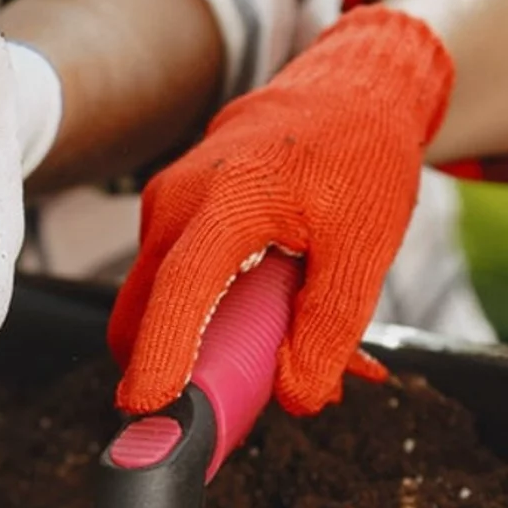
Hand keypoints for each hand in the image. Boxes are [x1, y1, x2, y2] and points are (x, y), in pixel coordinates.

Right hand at [107, 7, 454, 417]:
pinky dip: (205, 313)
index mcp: (227, 201)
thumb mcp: (365, 246)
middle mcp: (177, 202)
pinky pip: (170, 280)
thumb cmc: (358, 157)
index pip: (180, 290)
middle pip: (142, 309)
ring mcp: (165, 205)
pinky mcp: (169, 213)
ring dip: (196, 342)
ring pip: (155, 300)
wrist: (344, 91)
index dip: (160, 355)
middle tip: (215, 416)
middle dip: (163, 370)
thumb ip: (331, 325)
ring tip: (271, 356)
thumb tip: (297, 396)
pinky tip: (263, 316)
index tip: (148, 410)